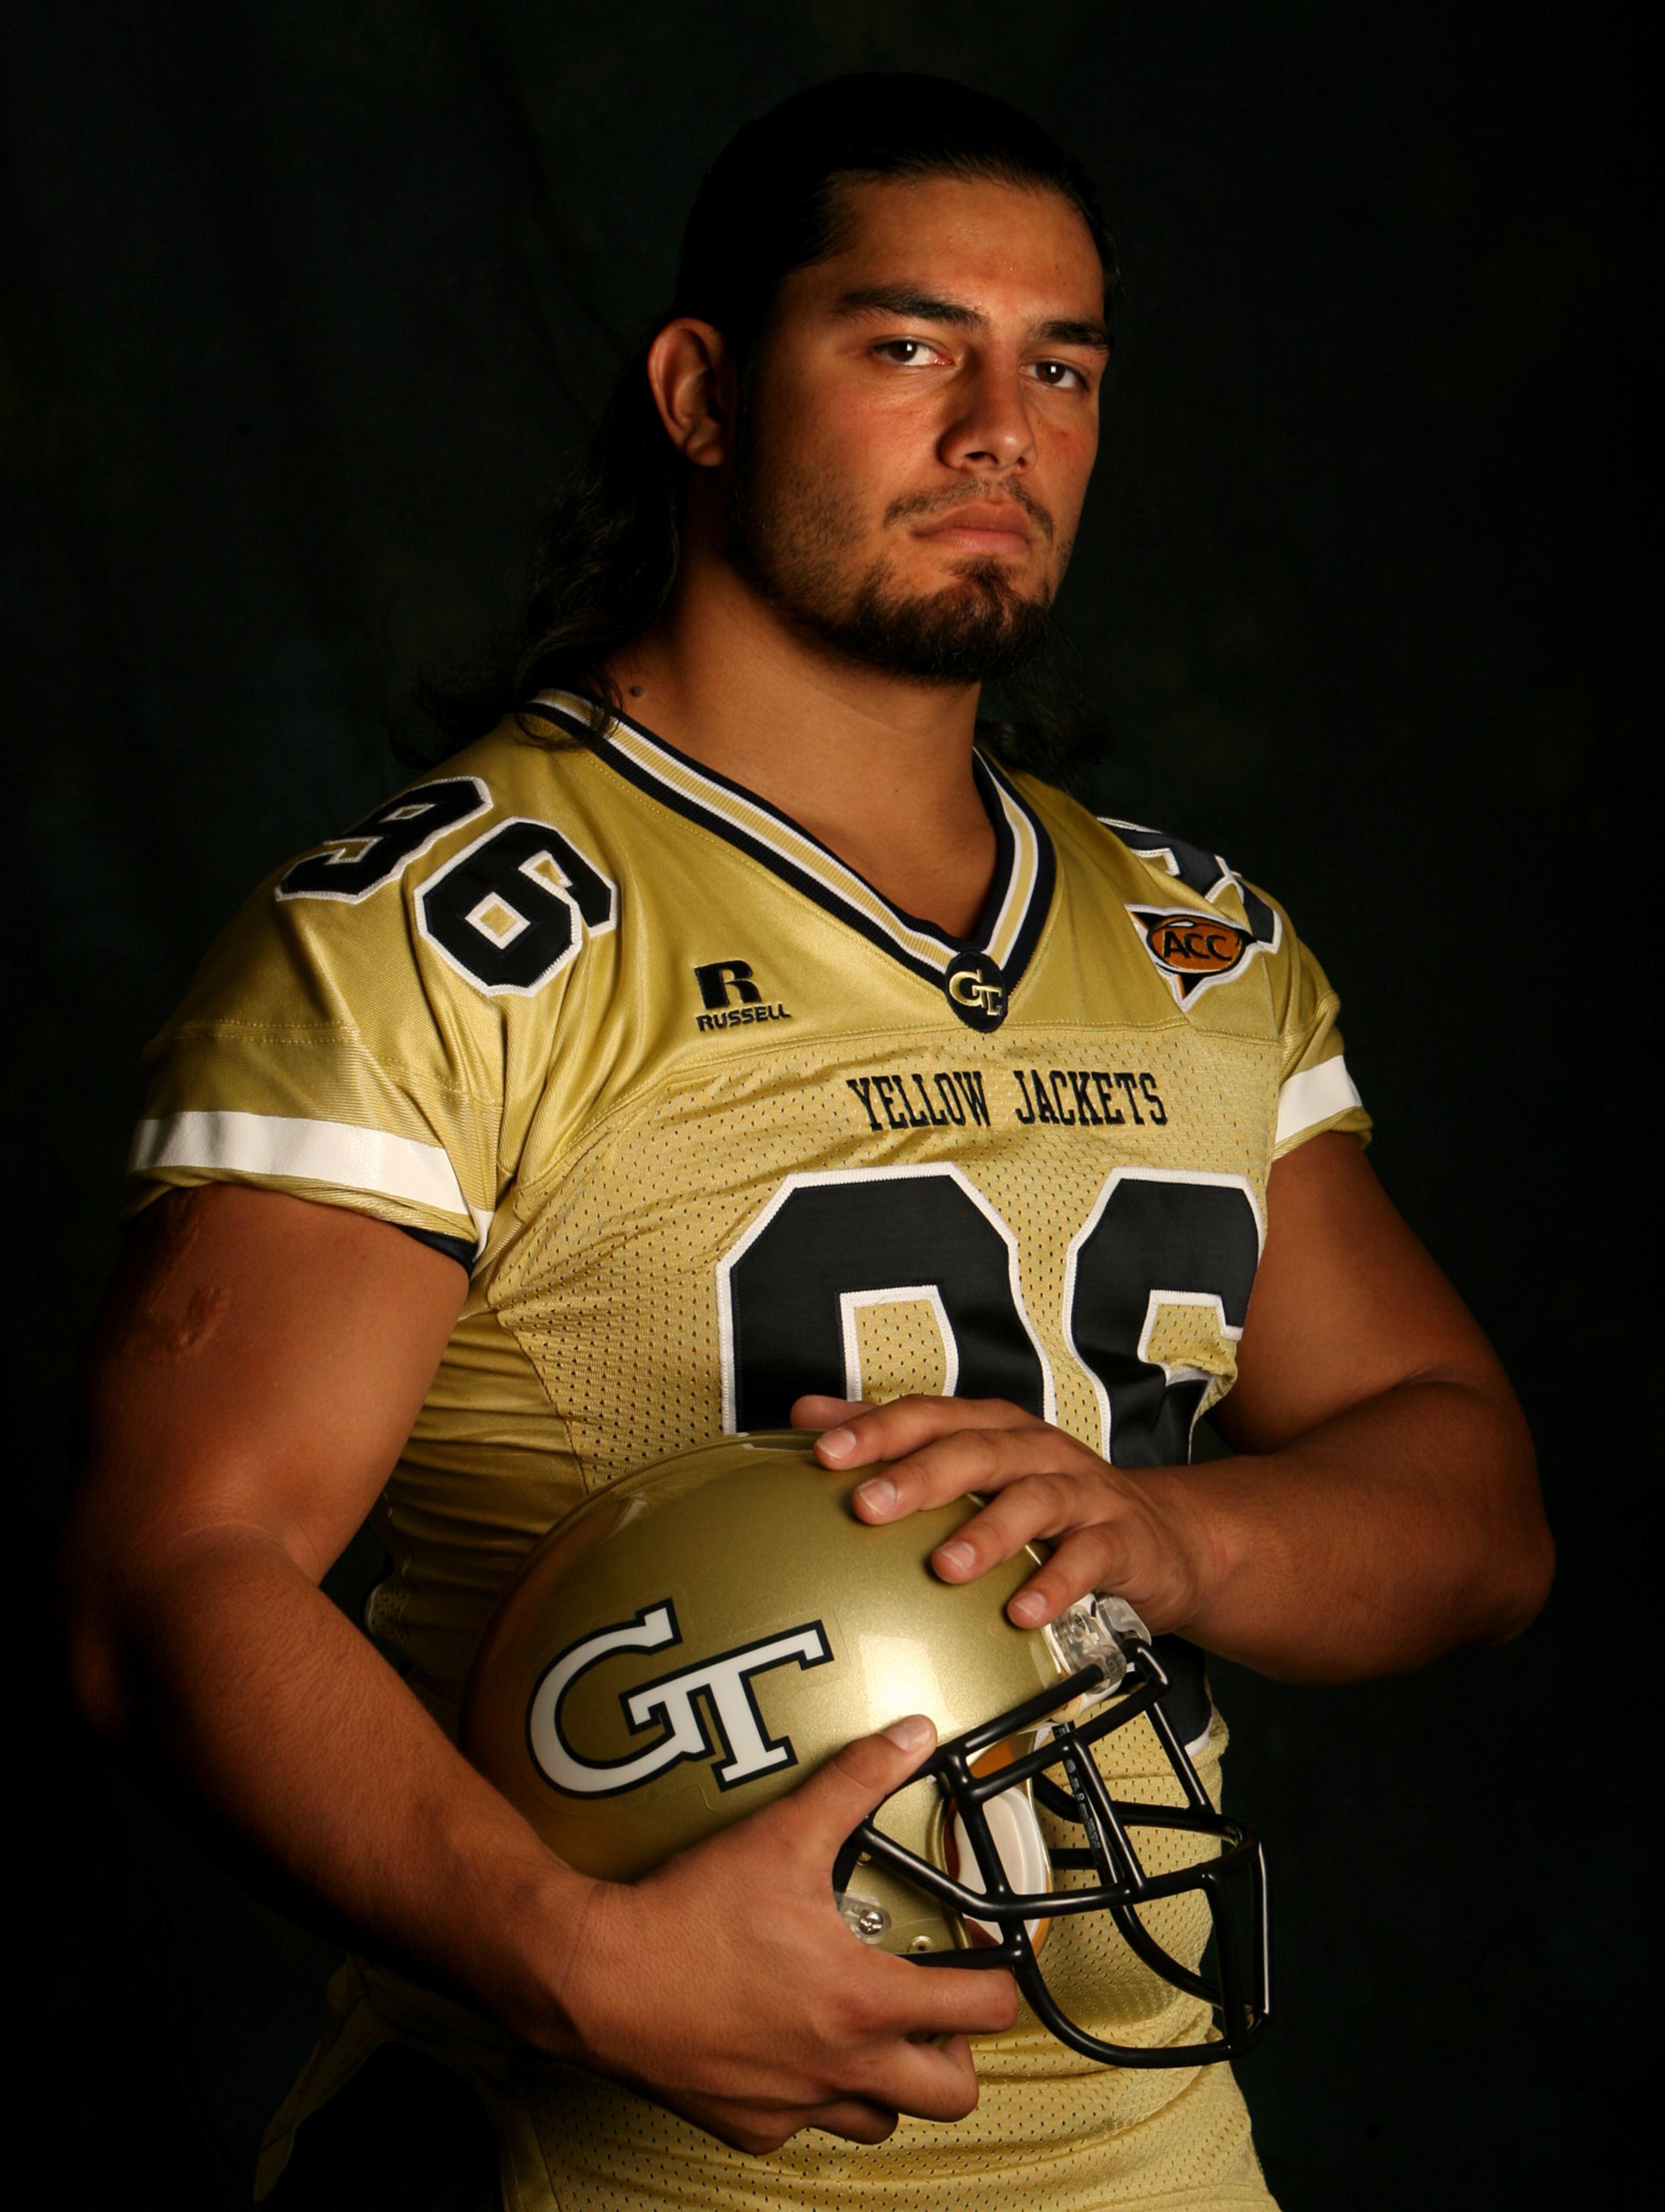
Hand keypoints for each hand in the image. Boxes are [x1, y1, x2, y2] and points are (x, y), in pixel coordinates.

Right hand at [553, 1715, 1018, 2152]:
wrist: (596, 1978)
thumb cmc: (686, 1917)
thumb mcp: (783, 1834)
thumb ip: (857, 1782)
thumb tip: (910, 1738)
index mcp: (863, 2001)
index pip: (984, 2011)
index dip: (1000, 1982)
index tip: (987, 1961)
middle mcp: (841, 2067)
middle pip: (952, 2094)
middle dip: (960, 2053)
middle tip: (939, 2010)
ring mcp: (795, 2105)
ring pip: (882, 2120)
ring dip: (890, 2080)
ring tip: (872, 2028)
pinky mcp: (749, 2126)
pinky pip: (806, 2125)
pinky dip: (812, 2093)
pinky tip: (791, 2045)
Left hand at [793, 1394, 1213, 1635]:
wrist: (1161, 1536)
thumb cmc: (1048, 1500)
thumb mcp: (973, 1463)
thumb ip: (893, 1439)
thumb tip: (808, 1414)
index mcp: (992, 1428)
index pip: (928, 1415)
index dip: (876, 1429)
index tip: (822, 1451)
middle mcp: (1035, 1449)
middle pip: (976, 1449)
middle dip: (920, 1475)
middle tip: (867, 1505)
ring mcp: (1081, 1492)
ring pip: (1034, 1499)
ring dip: (988, 1531)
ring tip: (945, 1567)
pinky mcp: (1120, 1540)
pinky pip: (1088, 1559)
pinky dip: (1055, 1584)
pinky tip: (1021, 1613)